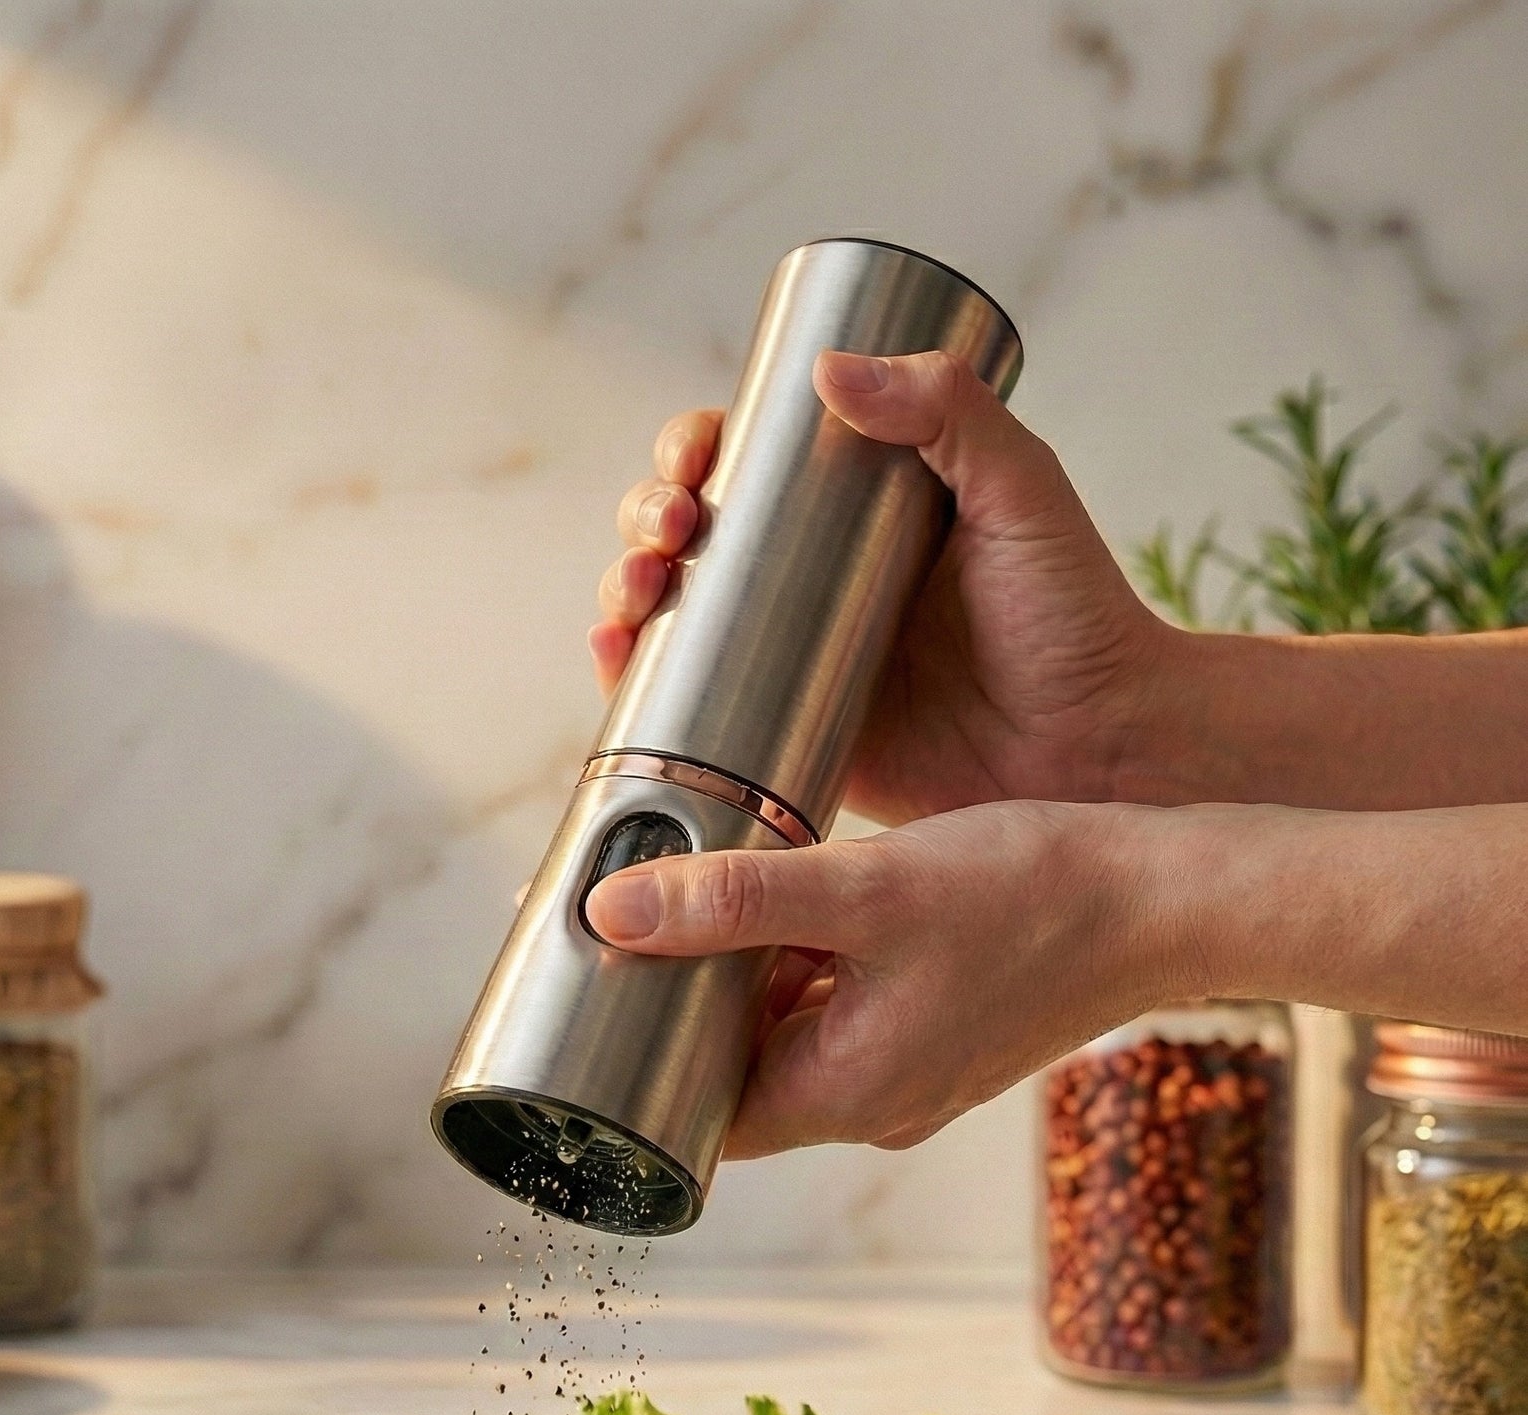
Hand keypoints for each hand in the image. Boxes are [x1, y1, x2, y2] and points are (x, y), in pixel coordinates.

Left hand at [583, 801, 1185, 1155]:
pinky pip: (843, 1012)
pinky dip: (805, 966)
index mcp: (848, 1093)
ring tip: (703, 896)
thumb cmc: (1038, 895)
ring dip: (745, 978)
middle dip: (686, 1006)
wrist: (1173, 896)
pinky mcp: (941, 1031)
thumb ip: (736, 901)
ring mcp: (913, 1070)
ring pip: (790, 1035)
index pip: (701, 1118)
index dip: (641, 1065)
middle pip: (739, 1073)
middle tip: (637, 923)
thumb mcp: (868, 889)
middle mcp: (876, 1102)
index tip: (599, 996)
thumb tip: (613, 913)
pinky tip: (795, 896)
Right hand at [590, 351, 1169, 822]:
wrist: (1093, 753)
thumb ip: (949, 414)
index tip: (695, 454)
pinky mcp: (779, 740)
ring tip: (637, 590)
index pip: (749, 464)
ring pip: (671, 614)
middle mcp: (808, 585)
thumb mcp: (1021, 490)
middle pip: (690, 533)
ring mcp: (787, 662)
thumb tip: (828, 371)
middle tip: (669, 528)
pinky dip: (629, 678)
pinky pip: (684, 709)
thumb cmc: (1073, 621)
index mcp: (856, 515)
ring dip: (625, 588)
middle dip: (648, 517)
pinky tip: (612, 655)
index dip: (698, 449)